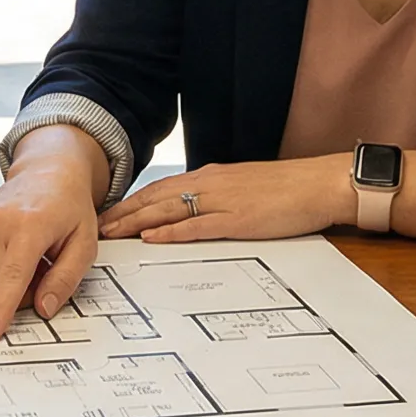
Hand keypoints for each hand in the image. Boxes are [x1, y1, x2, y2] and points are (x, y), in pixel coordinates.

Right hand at [0, 145, 102, 343]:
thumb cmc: (68, 209)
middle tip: (40, 272)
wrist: (47, 174)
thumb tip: (43, 309)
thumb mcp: (84, 245)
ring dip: (0, 284)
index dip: (1, 310)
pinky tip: (5, 252)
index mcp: (30, 224)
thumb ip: (66, 279)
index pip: (12, 277)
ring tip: (24, 260)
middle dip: (15, 295)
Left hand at [98, 158, 351, 243]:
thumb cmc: (287, 189)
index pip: (160, 189)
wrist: (320, 183)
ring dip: (136, 222)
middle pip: (155, 198)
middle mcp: (210, 185)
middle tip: (95, 227)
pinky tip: (152, 239)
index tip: (108, 215)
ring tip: (111, 234)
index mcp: (210, 177)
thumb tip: (191, 212)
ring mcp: (223, 202)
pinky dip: (171, 232)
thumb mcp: (243, 189)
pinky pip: (197, 226)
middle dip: (123, 213)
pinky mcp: (239, 220)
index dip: (131, 203)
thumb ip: (215, 198)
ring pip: (169, 210)